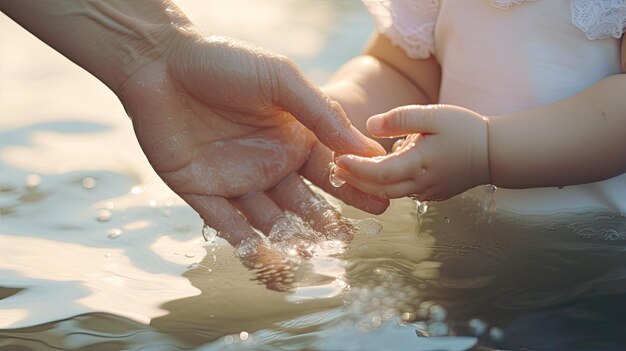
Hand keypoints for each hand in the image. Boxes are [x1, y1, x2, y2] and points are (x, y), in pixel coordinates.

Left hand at [119, 34, 387, 247]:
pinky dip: (248, 245)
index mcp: (292, 137)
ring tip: (314, 255)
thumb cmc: (225, 63)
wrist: (160, 63)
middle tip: (349, 241)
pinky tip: (268, 260)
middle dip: (327, 223)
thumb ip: (320, 113)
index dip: (355, 187)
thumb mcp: (281, 81)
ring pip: (270, 220)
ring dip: (291, 239)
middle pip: (304, 202)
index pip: (330, 169)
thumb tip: (364, 146)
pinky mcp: (202, 192)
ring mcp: (236, 180)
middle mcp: (269, 163)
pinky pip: (228, 225)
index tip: (382, 203)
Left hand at [334, 104, 490, 201]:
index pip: (380, 173)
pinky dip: (384, 184)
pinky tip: (375, 171)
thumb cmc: (465, 129)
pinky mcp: (431, 192)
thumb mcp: (433, 114)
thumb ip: (401, 119)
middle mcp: (420, 183)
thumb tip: (371, 125)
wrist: (494, 152)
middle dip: (355, 179)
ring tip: (347, 169)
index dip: (357, 168)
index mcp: (420, 164)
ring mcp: (426, 191)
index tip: (337, 159)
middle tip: (334, 167)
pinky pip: (402, 191)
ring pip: (389, 193)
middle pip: (379, 188)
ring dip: (367, 183)